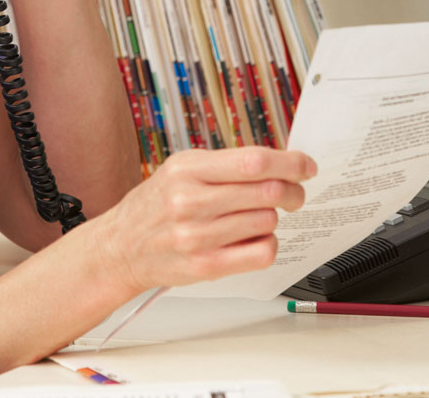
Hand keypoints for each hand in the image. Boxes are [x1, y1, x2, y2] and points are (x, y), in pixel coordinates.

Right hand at [91, 147, 316, 295]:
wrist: (121, 247)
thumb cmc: (156, 206)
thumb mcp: (181, 170)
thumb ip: (226, 165)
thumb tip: (280, 163)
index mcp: (187, 169)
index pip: (253, 161)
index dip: (290, 162)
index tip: (306, 166)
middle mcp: (190, 202)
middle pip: (268, 191)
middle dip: (293, 191)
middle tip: (295, 193)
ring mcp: (197, 237)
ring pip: (268, 222)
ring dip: (272, 218)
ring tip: (256, 217)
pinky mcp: (205, 266)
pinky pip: (261, 253)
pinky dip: (268, 244)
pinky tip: (254, 238)